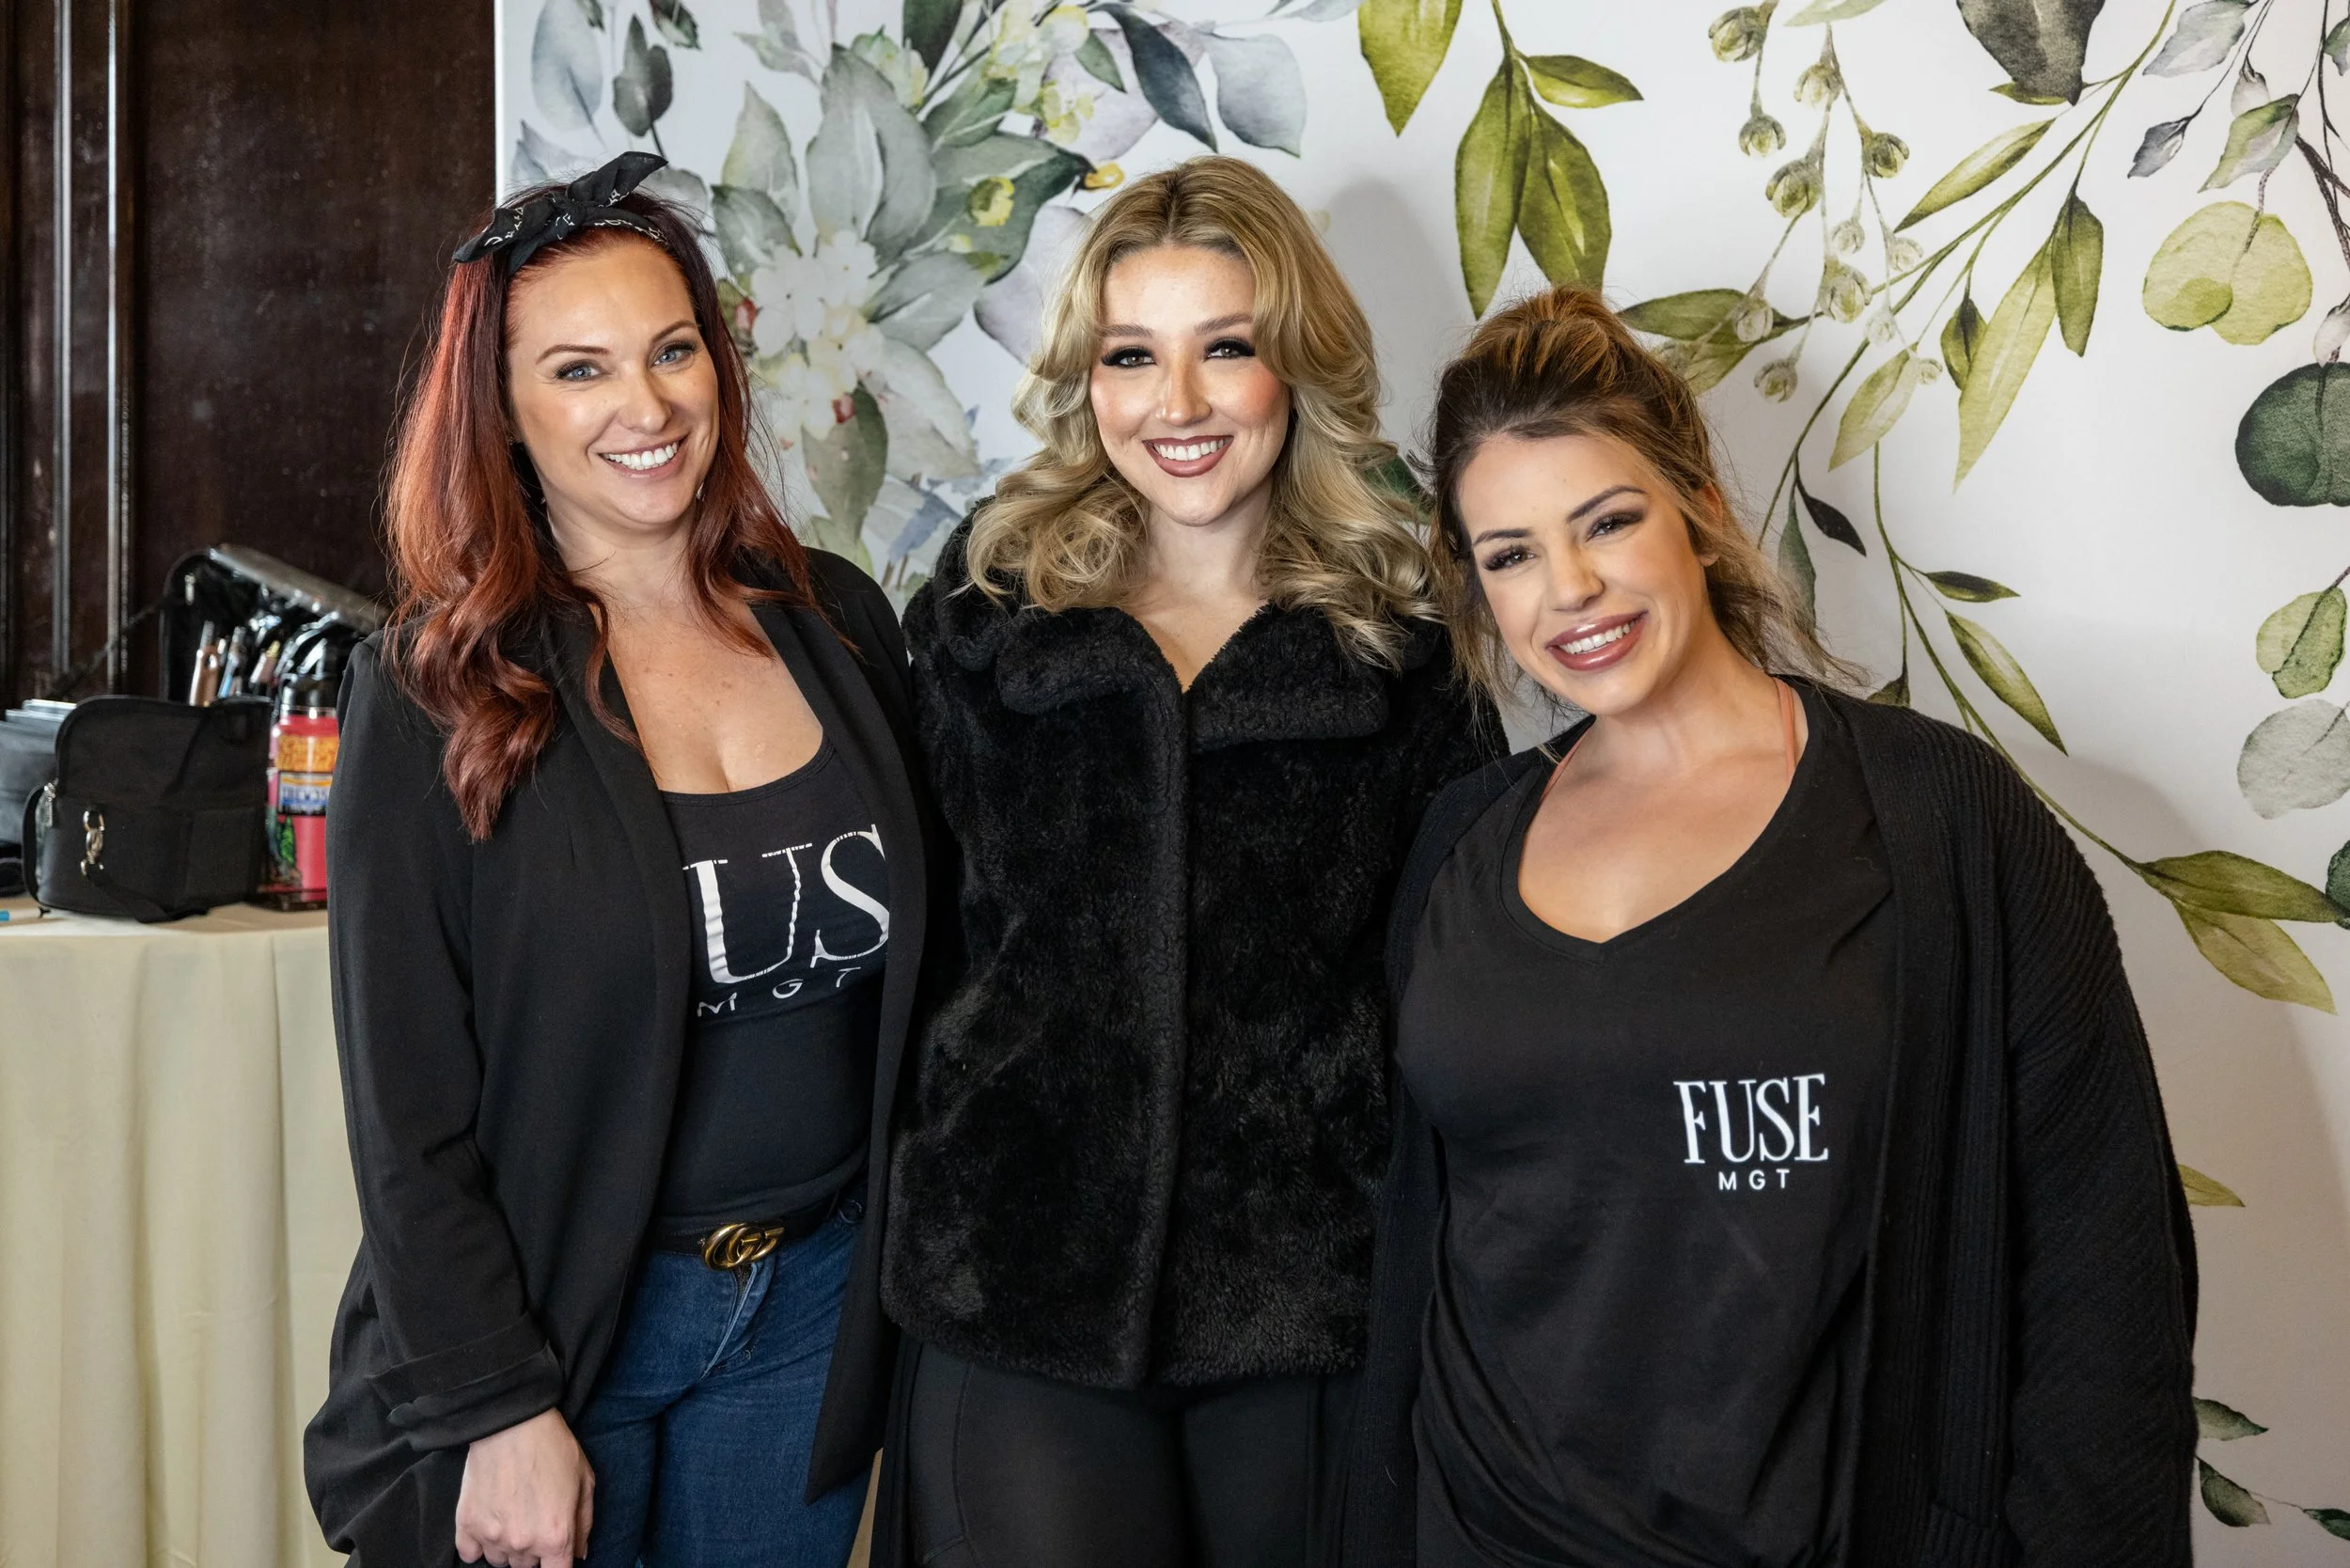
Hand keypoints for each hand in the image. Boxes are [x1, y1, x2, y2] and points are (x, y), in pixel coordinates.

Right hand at [454, 1407, 594, 1566]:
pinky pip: (469, 1554)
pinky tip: (489, 1523)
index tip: (555, 1554)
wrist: (512, 1422)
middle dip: (534, 1549)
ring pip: (500, 1561)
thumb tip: (579, 1554)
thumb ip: (584, 1524)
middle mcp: (522, 1544)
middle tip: (535, 1518)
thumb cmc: (553, 1447)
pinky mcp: (466, 1525)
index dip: (557, 1565)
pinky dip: (478, 1544)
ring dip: (507, 1546)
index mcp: (555, 1536)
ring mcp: (491, 1537)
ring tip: (512, 1515)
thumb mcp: (585, 1481)